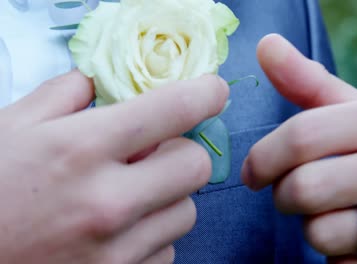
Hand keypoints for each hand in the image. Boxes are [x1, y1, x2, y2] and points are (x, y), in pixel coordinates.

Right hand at [0, 71, 227, 263]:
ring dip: (166, 198)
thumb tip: (101, 82)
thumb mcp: (11, 129)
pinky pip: (166, 251)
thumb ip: (62, 96)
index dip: (204, 93)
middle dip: (180, 153)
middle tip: (154, 154)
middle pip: (196, 165)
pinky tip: (119, 233)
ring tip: (128, 197)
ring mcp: (116, 251)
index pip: (172, 110)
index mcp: (79, 149)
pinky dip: (152, 237)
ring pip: (186, 212)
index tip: (213, 91)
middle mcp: (107, 201)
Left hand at [242, 34, 356, 262]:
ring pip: (323, 234)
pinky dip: (340, 261)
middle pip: (306, 188)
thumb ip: (309, 84)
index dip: (263, 158)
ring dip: (314, 230)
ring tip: (337, 217)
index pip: (303, 136)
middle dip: (286, 198)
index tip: (253, 174)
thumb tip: (265, 46)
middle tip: (295, 197)